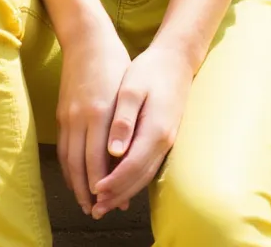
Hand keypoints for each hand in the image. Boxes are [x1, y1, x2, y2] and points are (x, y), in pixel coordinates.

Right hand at [56, 15, 132, 216]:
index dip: (105, 185)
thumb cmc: (115, 63)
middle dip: (88, 192)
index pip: (99, 160)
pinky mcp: (62, 113)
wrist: (87, 39)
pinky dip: (68, 167)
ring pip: (68, 159)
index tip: (113, 203)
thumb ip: (127, 124)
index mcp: (101, 112)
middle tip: (97, 211)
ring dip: (75, 184)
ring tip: (86, 202)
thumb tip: (128, 156)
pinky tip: (75, 177)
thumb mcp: (128, 90)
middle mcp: (81, 117)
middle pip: (80, 165)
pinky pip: (63, 147)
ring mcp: (68, 116)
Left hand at [90, 42, 193, 218]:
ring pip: (144, 175)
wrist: (176, 60)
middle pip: (138, 178)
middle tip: (95, 209)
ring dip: (125, 191)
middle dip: (117, 195)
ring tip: (104, 202)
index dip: (113, 182)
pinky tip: (120, 182)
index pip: (131, 166)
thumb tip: (114, 150)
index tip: (94, 191)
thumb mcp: (132, 87)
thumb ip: (123, 119)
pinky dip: (133, 179)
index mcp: (154, 129)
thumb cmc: (150, 70)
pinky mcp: (164, 138)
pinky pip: (147, 166)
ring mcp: (166, 141)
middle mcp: (163, 141)